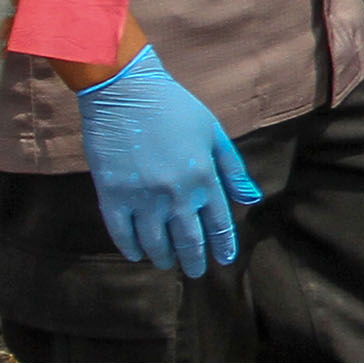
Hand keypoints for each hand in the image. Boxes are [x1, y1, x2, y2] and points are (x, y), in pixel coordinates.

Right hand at [74, 44, 259, 274]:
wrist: (125, 90)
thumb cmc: (174, 107)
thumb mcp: (213, 132)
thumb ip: (232, 168)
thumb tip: (251, 199)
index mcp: (204, 179)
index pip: (219, 224)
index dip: (222, 245)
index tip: (223, 260)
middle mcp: (176, 195)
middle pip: (188, 240)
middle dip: (193, 261)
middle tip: (194, 272)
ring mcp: (142, 197)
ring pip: (155, 243)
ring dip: (163, 258)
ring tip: (166, 263)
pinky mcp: (112, 195)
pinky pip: (122, 233)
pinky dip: (130, 248)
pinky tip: (137, 254)